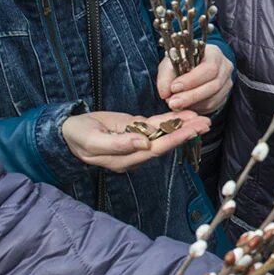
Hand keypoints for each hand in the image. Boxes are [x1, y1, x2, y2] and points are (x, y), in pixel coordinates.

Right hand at [62, 110, 209, 171]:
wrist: (67, 131)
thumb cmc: (77, 137)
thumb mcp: (92, 141)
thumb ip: (117, 145)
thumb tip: (142, 143)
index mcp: (126, 158)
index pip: (155, 149)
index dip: (174, 139)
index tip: (190, 131)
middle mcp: (136, 152)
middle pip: (165, 142)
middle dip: (186, 133)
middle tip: (206, 124)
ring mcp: (137, 140)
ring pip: (164, 133)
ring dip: (183, 126)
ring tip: (203, 119)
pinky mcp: (135, 128)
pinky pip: (156, 125)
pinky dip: (171, 120)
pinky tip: (186, 116)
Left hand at [157, 44, 233, 114]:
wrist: (195, 65)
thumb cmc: (183, 61)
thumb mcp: (172, 61)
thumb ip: (166, 75)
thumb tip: (165, 93)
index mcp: (214, 54)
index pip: (209, 68)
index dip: (192, 80)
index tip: (174, 88)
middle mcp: (225, 68)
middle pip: (213, 85)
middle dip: (191, 96)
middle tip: (173, 103)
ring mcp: (227, 83)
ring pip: (213, 98)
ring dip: (193, 104)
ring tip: (176, 106)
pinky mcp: (225, 96)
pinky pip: (213, 106)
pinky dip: (198, 108)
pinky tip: (186, 106)